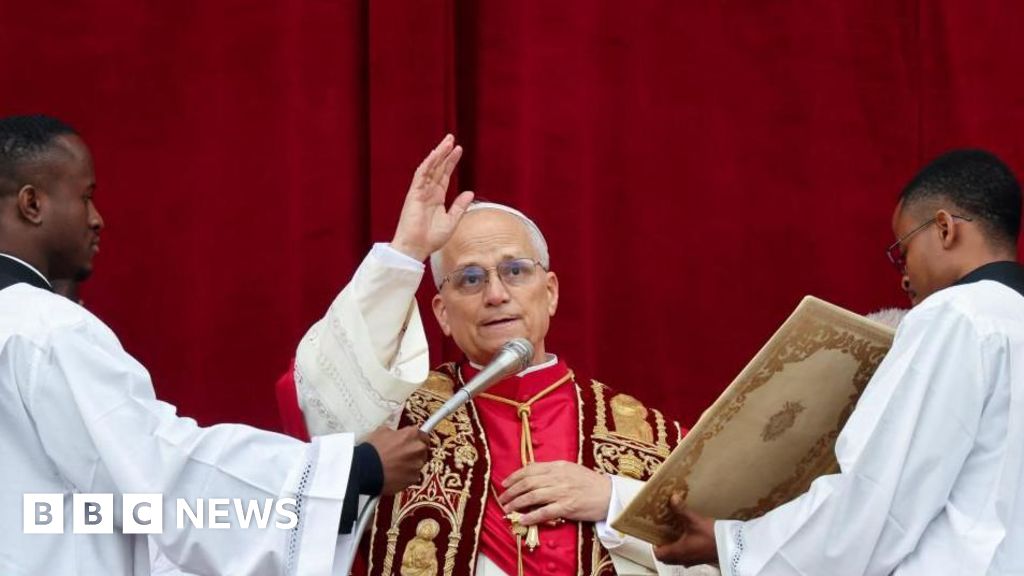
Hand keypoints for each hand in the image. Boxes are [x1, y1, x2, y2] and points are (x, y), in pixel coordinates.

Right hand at [363, 426, 429, 494]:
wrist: (365, 470)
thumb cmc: (371, 451)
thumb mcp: (380, 432)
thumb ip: (394, 432)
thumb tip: (395, 434)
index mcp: (411, 434)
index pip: (423, 435)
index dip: (417, 440)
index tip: (414, 443)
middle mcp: (418, 448)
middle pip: (422, 450)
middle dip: (414, 452)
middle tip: (402, 455)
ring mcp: (417, 464)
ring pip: (418, 464)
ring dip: (410, 465)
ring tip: (395, 466)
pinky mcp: (414, 478)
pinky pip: (413, 476)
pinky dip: (406, 476)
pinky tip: (395, 475)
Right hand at [390, 134, 474, 260]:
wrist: (416, 248)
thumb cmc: (431, 238)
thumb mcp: (452, 221)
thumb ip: (460, 206)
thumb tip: (470, 192)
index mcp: (436, 198)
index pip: (444, 175)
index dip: (451, 162)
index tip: (459, 149)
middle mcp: (428, 192)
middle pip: (437, 168)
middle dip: (445, 153)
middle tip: (452, 138)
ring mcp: (420, 192)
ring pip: (430, 168)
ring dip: (438, 154)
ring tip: (447, 142)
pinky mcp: (413, 194)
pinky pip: (421, 175)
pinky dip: (428, 163)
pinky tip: (436, 154)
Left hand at [497, 460, 611, 524]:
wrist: (609, 495)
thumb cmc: (590, 482)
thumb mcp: (570, 468)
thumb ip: (552, 469)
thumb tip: (531, 470)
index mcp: (558, 466)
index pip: (530, 469)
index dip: (514, 476)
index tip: (505, 483)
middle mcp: (558, 477)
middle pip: (528, 483)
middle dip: (512, 491)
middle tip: (502, 498)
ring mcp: (562, 492)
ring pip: (533, 497)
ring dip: (517, 503)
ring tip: (508, 509)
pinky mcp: (567, 507)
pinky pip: (544, 512)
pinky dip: (531, 516)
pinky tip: (523, 519)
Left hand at [652, 494, 718, 565]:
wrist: (730, 545)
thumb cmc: (712, 536)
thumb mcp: (694, 520)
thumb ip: (681, 510)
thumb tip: (672, 499)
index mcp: (678, 551)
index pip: (659, 554)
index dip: (654, 545)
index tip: (654, 535)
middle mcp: (684, 558)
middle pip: (667, 558)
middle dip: (663, 547)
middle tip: (662, 534)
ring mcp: (693, 560)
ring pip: (677, 558)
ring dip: (673, 549)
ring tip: (674, 535)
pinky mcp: (701, 559)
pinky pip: (687, 557)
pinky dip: (684, 550)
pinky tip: (689, 538)